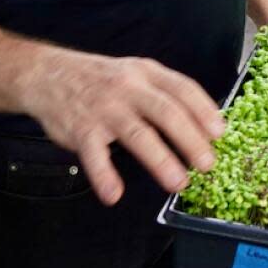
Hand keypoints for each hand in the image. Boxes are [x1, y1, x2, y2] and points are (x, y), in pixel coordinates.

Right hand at [19, 49, 225, 205]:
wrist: (48, 74)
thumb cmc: (102, 79)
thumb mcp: (136, 73)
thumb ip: (165, 94)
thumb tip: (203, 124)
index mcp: (147, 73)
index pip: (182, 88)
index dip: (203, 110)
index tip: (220, 132)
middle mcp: (129, 88)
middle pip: (166, 112)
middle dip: (190, 138)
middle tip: (207, 163)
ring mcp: (105, 108)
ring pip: (137, 134)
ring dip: (160, 160)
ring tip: (177, 182)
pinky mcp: (81, 129)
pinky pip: (94, 155)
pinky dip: (104, 175)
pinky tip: (114, 194)